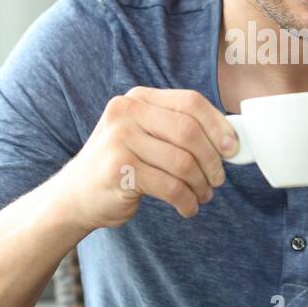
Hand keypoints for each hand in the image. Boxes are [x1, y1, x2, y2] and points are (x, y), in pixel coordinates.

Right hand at [54, 88, 236, 229]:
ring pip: (183, 162)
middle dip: (212, 161)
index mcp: (138, 98)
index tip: (233, 148)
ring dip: (201, 185)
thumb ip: (177, 130)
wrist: (74, 196)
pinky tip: (187, 207)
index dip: (218, 125)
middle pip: (190, 132)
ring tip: (202, 196)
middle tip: (217, 180)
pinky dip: (186, 201)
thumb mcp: (144, 136)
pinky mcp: (119, 170)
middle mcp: (126, 113)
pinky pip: (170, 186)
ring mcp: (119, 140)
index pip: (191, 102)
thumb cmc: (120, 166)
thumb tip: (229, 140)